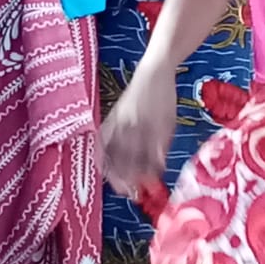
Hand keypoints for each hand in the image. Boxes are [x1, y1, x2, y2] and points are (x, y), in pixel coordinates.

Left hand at [100, 67, 177, 197]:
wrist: (156, 71)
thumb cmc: (137, 96)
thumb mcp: (120, 113)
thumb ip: (115, 135)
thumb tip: (114, 163)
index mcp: (112, 121)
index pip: (103, 151)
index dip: (107, 169)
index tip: (112, 183)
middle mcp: (124, 124)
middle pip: (121, 158)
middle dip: (124, 177)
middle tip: (128, 192)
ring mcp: (143, 124)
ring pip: (140, 156)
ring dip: (142, 173)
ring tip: (144, 185)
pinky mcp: (160, 123)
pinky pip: (158, 147)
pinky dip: (157, 161)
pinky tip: (159, 168)